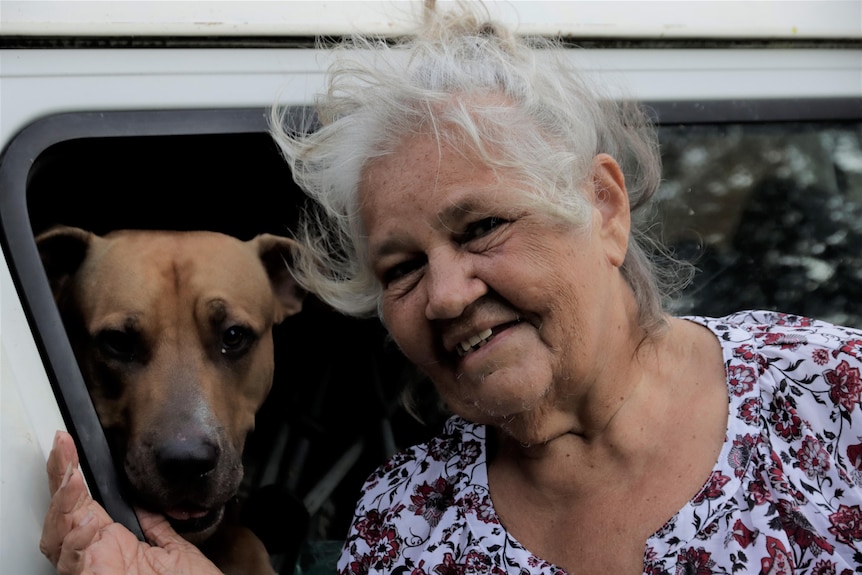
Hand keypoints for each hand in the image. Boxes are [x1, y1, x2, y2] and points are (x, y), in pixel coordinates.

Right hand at [40, 430, 222, 574]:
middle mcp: (98, 560)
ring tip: (69, 462)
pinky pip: (72, 547)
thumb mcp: (174, 555)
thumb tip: (147, 508)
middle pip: (64, 520)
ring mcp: (92, 569)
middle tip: (64, 446)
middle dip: (60, 481)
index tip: (75, 453)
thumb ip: (157, 530)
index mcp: (116, 551)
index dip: (76, 483)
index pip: (87, 511)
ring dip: (63, 495)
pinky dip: (71, 517)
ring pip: (59, 532)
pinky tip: (77, 491)